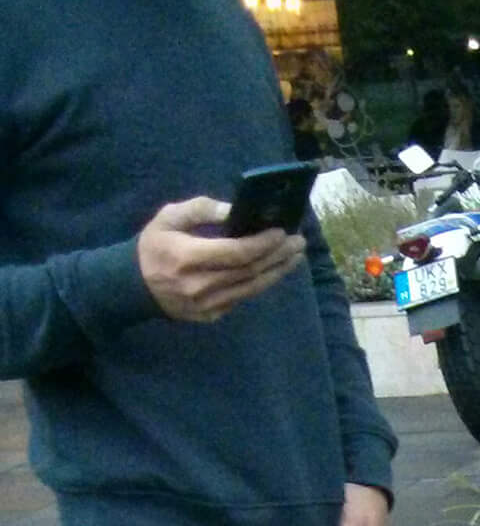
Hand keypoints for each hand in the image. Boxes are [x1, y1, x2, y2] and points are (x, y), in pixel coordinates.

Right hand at [136, 198, 304, 322]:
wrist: (134, 286)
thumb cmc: (153, 246)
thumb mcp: (168, 217)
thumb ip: (200, 209)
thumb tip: (234, 210)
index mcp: (188, 257)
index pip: (236, 253)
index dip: (262, 243)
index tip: (282, 231)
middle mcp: (200, 285)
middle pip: (249, 271)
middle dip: (277, 256)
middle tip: (298, 242)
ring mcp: (207, 305)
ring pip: (251, 288)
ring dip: (276, 272)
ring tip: (294, 257)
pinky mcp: (211, 316)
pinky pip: (242, 298)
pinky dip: (260, 283)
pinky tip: (273, 271)